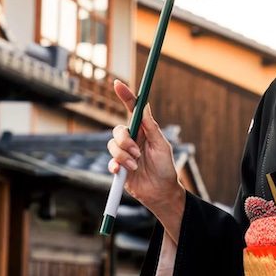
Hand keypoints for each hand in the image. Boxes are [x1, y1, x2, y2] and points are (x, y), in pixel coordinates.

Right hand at [107, 80, 182, 219]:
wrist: (161, 193)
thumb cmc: (165, 168)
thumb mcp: (161, 146)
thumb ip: (151, 127)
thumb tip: (144, 106)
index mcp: (144, 131)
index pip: (132, 110)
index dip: (125, 96)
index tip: (117, 83)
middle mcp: (132, 140)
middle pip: (118, 130)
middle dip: (125, 140)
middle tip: (136, 152)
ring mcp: (124, 153)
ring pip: (112, 146)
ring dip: (123, 155)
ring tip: (136, 165)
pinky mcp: (118, 167)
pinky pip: (110, 161)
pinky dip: (116, 165)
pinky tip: (123, 172)